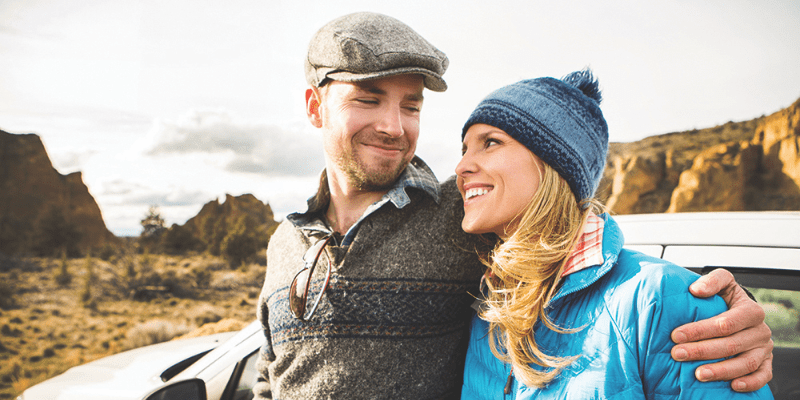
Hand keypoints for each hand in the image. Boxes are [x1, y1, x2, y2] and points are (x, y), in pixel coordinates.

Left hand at [670, 268, 772, 391]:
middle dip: (702, 351)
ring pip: (746, 363)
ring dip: (721, 370)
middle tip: (677, 354)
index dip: (700, 330)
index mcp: (751, 311)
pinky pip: (762, 376)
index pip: (726, 323)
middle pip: (731, 344)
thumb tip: (696, 290)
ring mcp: (764, 349)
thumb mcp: (723, 283)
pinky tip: (732, 385)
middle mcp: (760, 331)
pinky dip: (749, 383)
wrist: (742, 312)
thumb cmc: (727, 298)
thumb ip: (712, 281)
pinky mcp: (766, 363)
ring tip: (698, 374)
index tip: (676, 335)